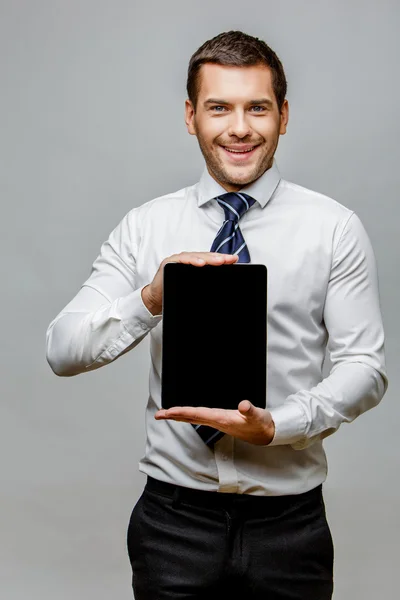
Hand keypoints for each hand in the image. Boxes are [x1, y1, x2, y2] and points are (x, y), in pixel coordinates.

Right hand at [141, 251, 238, 314]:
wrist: (156, 298)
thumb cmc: (175, 291)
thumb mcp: (194, 287)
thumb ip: (205, 283)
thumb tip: (222, 285)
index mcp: (195, 263)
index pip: (211, 260)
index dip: (223, 259)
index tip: (235, 260)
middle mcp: (188, 259)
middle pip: (206, 256)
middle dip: (219, 258)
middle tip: (230, 259)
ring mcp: (179, 259)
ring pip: (196, 256)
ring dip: (208, 258)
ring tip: (218, 261)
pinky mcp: (169, 262)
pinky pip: (181, 260)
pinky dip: (191, 260)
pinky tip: (199, 263)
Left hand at [154, 400, 274, 445]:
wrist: (267, 434)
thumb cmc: (261, 424)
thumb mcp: (258, 415)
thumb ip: (250, 410)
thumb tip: (243, 405)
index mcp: (222, 419)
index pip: (197, 414)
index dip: (182, 412)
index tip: (168, 411)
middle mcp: (217, 421)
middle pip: (191, 417)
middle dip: (174, 416)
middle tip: (158, 415)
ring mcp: (218, 422)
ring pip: (194, 418)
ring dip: (180, 415)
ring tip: (167, 413)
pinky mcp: (221, 420)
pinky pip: (200, 417)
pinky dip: (190, 414)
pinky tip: (186, 414)